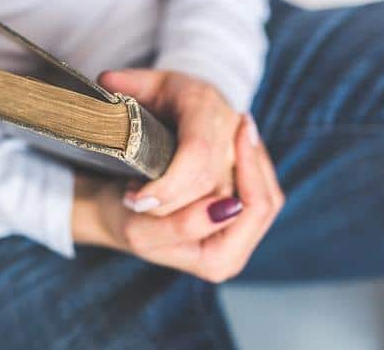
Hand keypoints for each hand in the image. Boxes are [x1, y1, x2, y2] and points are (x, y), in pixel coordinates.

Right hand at [72, 115, 284, 282]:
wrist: (117, 212)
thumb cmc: (125, 220)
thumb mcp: (141, 230)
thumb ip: (182, 226)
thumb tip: (227, 207)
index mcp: (218, 261)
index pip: (254, 211)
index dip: (250, 169)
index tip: (236, 130)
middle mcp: (234, 252)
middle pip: (266, 200)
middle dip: (254, 160)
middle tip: (242, 123)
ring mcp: (236, 233)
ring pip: (265, 188)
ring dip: (254, 157)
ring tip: (242, 126)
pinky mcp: (233, 212)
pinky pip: (256, 183)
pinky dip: (249, 159)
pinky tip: (238, 137)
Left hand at [98, 69, 239, 215]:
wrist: (200, 106)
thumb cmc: (168, 97)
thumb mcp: (145, 86)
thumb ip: (126, 84)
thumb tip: (106, 81)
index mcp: (204, 104)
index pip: (196, 153)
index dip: (169, 185)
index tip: (137, 200)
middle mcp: (232, 131)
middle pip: (208, 186)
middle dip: (168, 206)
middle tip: (133, 202)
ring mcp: (244, 157)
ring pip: (224, 206)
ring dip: (183, 215)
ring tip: (149, 203)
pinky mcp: (252, 177)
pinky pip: (240, 214)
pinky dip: (200, 221)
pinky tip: (171, 212)